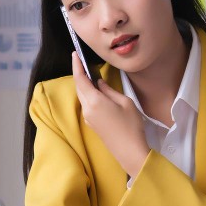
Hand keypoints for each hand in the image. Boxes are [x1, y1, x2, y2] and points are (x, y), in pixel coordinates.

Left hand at [71, 52, 149, 177]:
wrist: (129, 151)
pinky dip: (88, 95)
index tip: (75, 54)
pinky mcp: (92, 124)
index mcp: (94, 101)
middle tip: (82, 61)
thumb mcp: (124, 102)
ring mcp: (88, 118)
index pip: (80, 79)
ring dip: (84, 85)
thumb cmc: (131, 126)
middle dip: (79, 74)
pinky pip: (86, 105)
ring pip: (82, 96)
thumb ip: (109, 90)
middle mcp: (87, 109)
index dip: (76, 65)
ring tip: (90, 74)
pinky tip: (96, 91)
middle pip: (79, 87)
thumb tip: (99, 83)